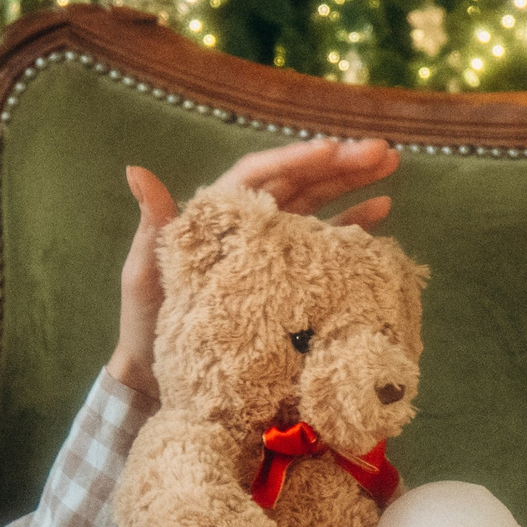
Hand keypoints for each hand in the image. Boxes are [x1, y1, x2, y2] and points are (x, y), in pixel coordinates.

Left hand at [106, 138, 399, 395]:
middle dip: (339, 163)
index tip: (330, 149)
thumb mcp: (146, 273)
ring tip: (389, 163)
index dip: (295, 159)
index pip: (259, 174)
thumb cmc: (147, 324)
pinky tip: (382, 207)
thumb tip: (137, 171)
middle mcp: (248, 222)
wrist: (162, 377)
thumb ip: (153, 223)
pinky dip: (353, 222)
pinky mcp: (289, 274)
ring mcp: (272, 247)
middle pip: (299, 181)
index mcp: (216, 213)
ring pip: (318, 202)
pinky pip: (326, 240)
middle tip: (380, 151)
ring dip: (353, 181)